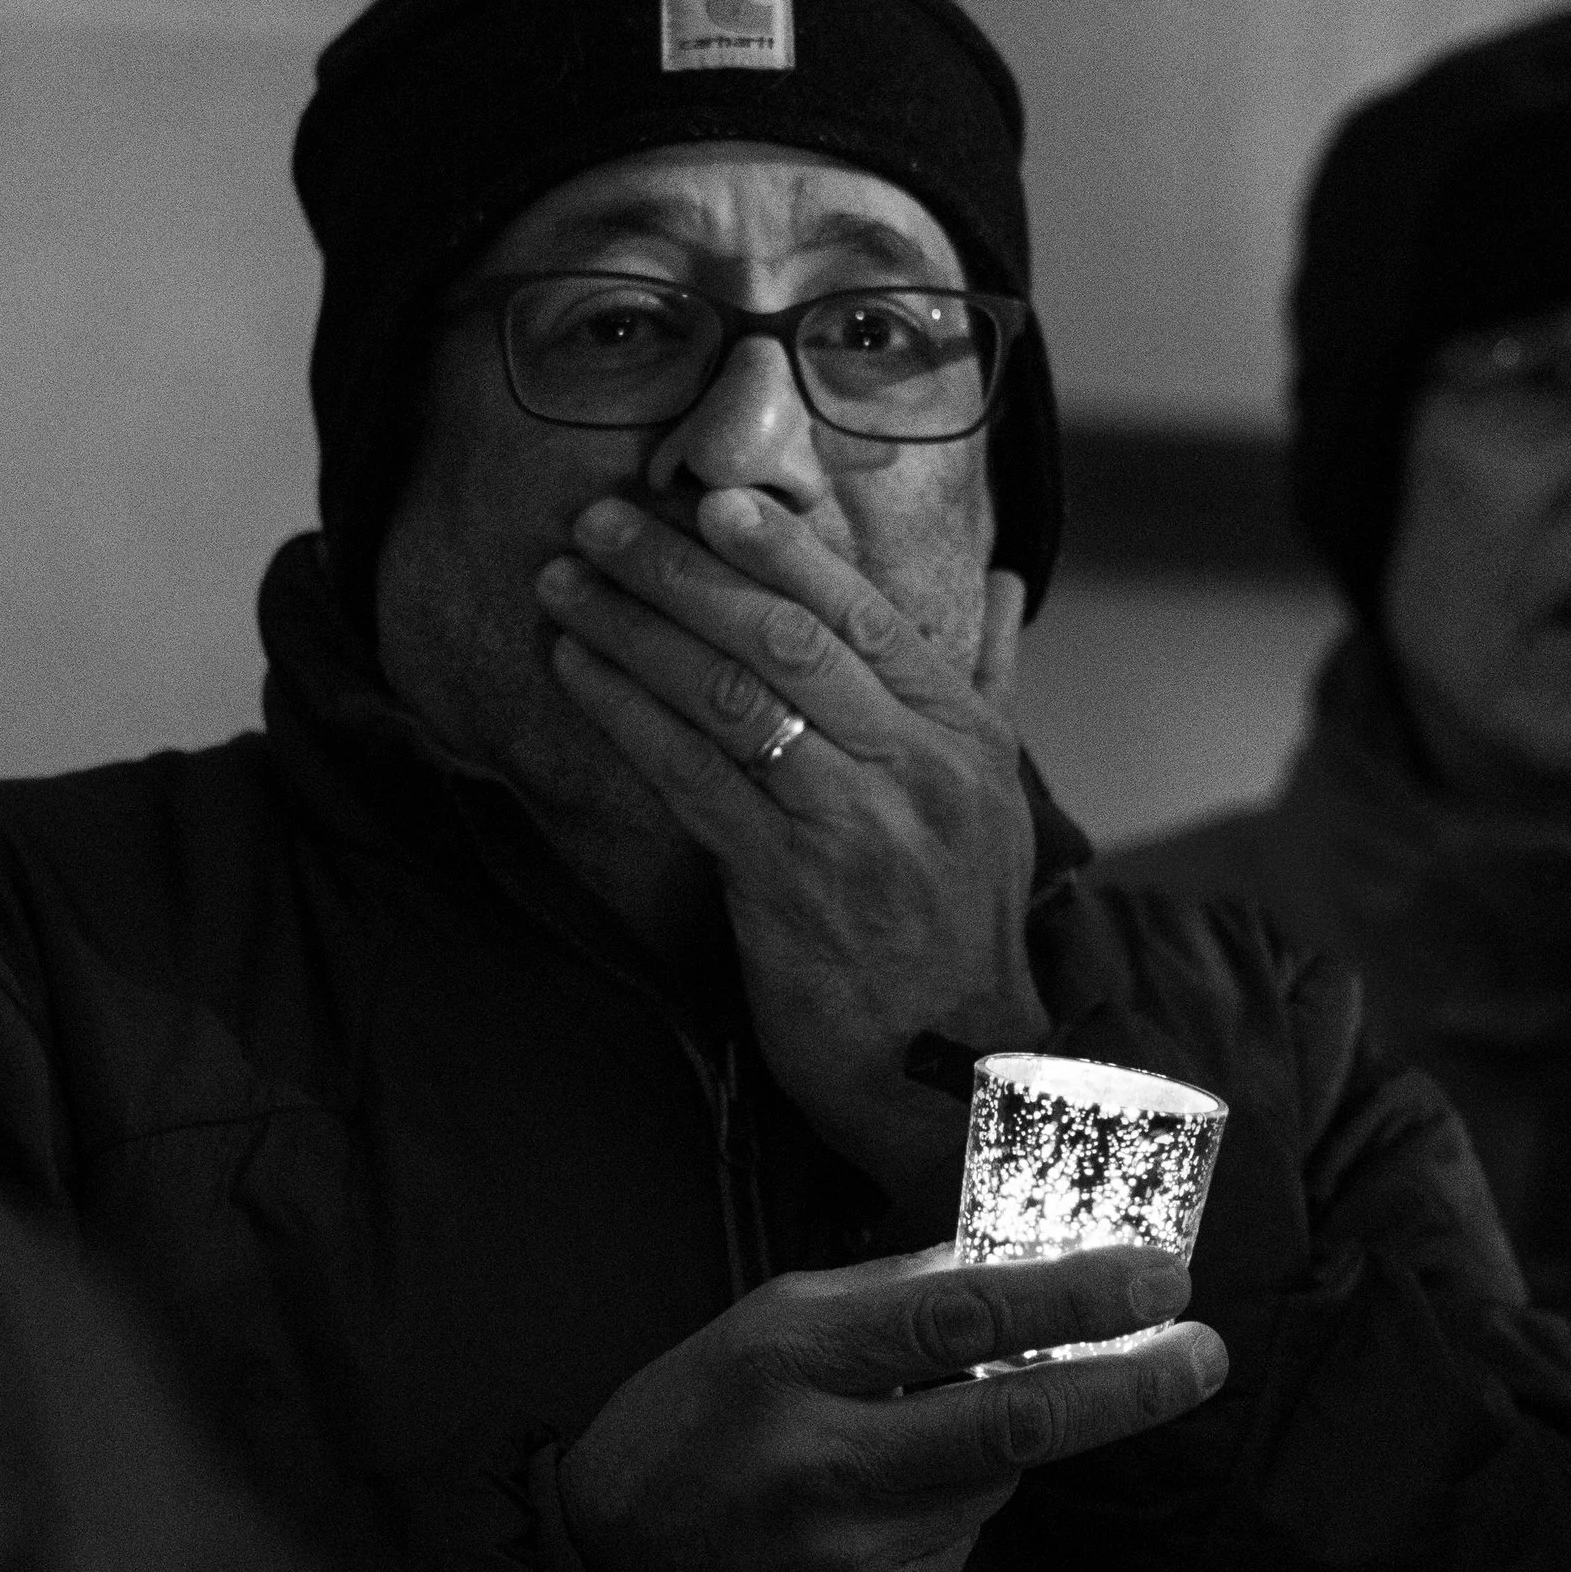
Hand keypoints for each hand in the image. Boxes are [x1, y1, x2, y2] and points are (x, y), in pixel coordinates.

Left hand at [538, 489, 1042, 1203]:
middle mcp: (916, 766)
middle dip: (681, 569)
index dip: (780, 547)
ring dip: (634, 630)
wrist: (956, 1075)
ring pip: (730, 696)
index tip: (707, 496)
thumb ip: (990, 682)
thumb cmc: (959, 931)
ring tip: (564, 587)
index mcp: (964, 733)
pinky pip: (692, 777)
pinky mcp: (787, 885)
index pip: (866, 611)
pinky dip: (627, 715)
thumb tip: (1006, 587)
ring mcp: (852, 824)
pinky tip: (577, 674)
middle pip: (784, 637)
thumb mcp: (998, 797)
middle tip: (601, 522)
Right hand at [557, 1235, 1223, 1571]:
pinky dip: (939, 1522)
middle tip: (1202, 1354)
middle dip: (1129, 1385)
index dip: (1074, 1295)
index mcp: (786, 1361)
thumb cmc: (685, 1432)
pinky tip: (865, 1522)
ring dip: (994, 1453)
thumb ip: (887, 1301)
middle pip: (1017, 1421)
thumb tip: (1015, 1266)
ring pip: (992, 1490)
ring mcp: (854, 1564)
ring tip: (907, 1443)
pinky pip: (953, 1556)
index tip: (1159, 1277)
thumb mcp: (761, 1330)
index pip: (961, 1316)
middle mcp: (823, 1466)